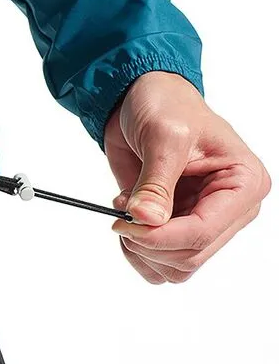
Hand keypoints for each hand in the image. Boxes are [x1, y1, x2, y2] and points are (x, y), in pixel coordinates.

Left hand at [104, 71, 270, 283]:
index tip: (126, 224)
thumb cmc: (166, 104)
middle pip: (190, 255)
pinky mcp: (176, 224)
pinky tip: (128, 216)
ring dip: (141, 248)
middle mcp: (228, 209)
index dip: (162, 236)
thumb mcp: (164, 136)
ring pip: (176, 266)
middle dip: (149, 242)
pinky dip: (136, 248)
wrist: (140, 97)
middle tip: (121, 215)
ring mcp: (202, 219)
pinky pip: (159, 260)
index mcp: (243, 184)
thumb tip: (146, 220)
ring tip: (126, 209)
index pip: (204, 231)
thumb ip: (156, 182)